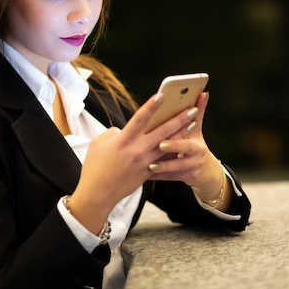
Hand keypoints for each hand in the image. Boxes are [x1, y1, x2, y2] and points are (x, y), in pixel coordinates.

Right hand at [67, 92, 199, 233]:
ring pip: (168, 145)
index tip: (162, 95)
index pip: (140, 118)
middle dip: (179, 119)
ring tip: (193, 124)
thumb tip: (123, 130)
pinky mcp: (147, 173)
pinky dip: (174, 151)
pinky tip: (184, 144)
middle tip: (192, 109)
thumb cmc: (95, 167)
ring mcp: (144, 163)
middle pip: (162, 131)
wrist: (98, 193)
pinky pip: (163, 160)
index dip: (151, 106)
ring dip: (181, 134)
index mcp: (123, 140)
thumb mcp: (98, 144)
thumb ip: (113, 133)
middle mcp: (136, 150)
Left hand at [147, 92, 222, 192]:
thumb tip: (203, 92)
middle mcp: (198, 153)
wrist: (205, 171)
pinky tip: (144, 174)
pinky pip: (170, 177)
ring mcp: (193, 167)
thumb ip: (197, 111)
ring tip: (150, 165)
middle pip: (185, 148)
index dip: (182, 121)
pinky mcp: (186, 178)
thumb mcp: (196, 129)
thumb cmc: (194, 144)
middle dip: (173, 146)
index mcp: (197, 137)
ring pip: (178, 166)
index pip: (189, 127)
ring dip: (164, 166)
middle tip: (160, 144)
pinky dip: (158, 176)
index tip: (172, 118)